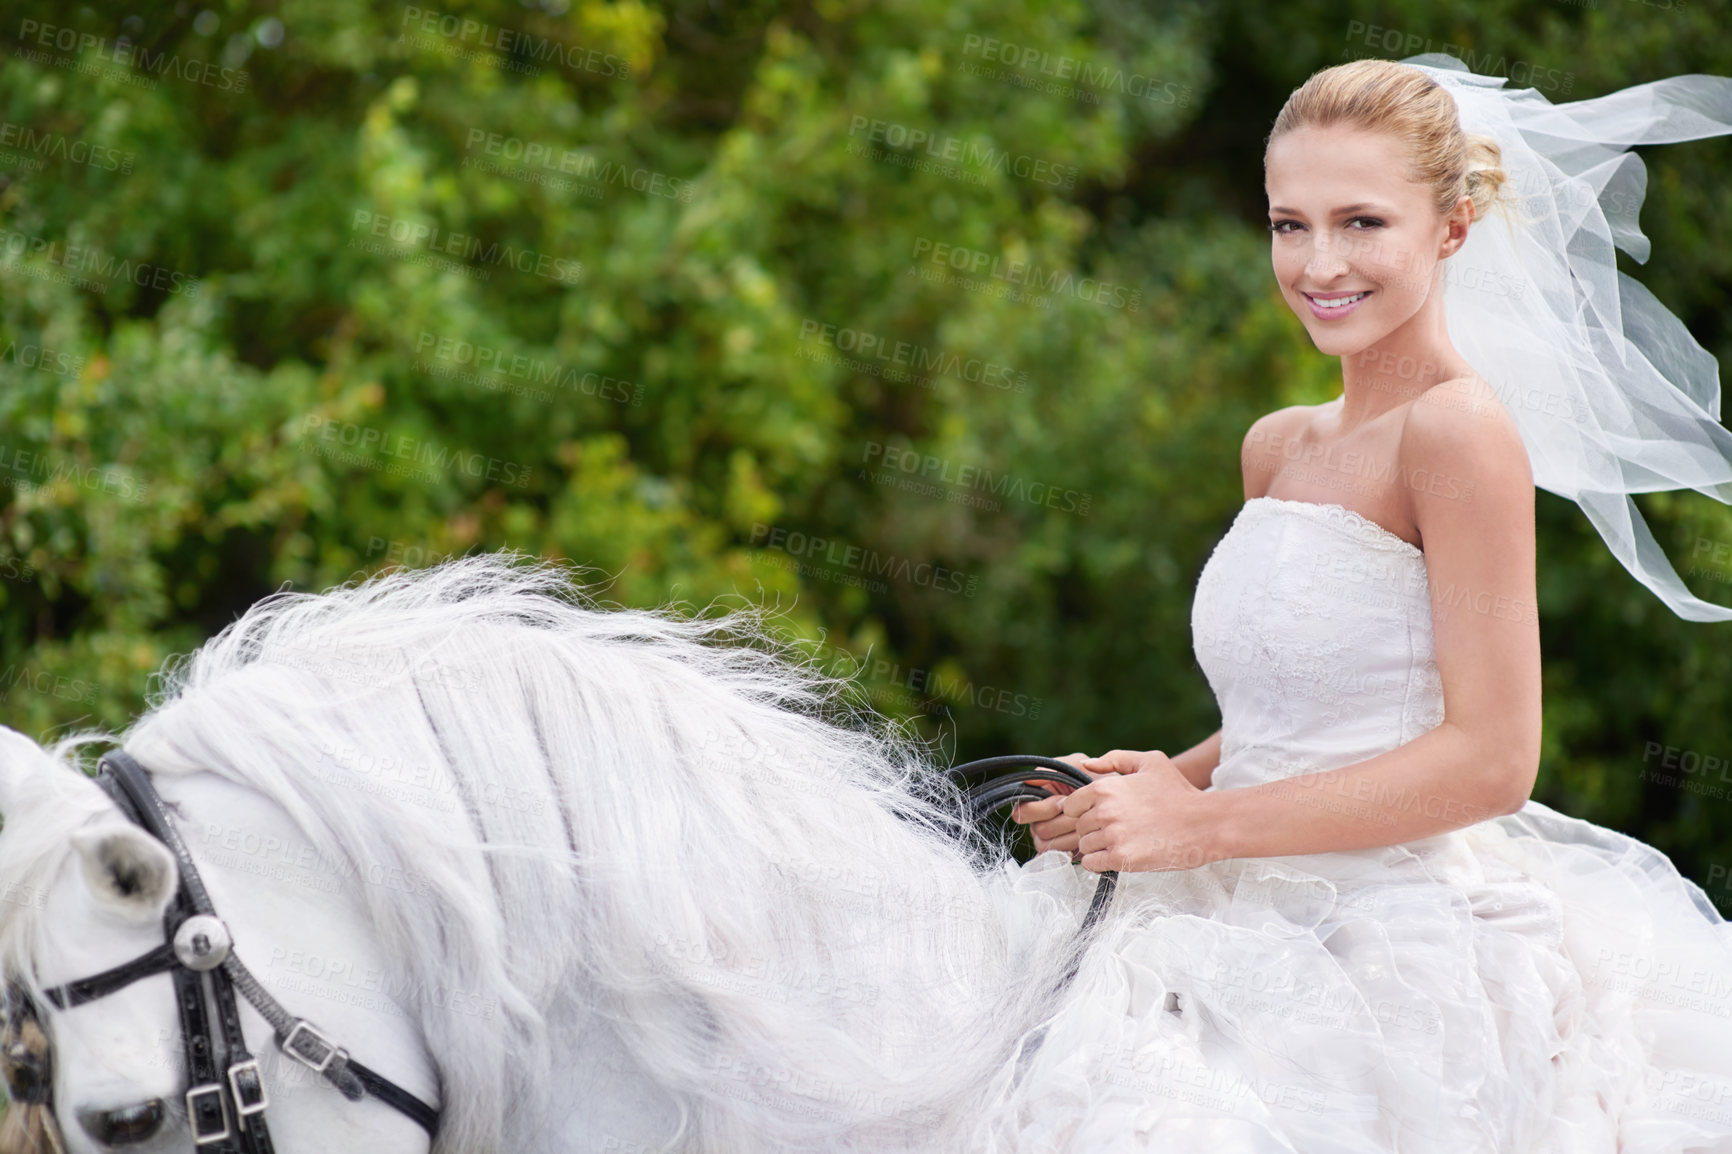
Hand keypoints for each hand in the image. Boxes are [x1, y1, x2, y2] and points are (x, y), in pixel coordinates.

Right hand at [1010, 752, 1117, 859]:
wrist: (1122, 805)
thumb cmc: (1099, 782)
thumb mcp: (1078, 766)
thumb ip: (1053, 768)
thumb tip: (1028, 779)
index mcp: (1039, 799)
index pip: (1022, 811)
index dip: (1043, 808)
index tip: (1063, 801)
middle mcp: (1039, 820)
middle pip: (1038, 829)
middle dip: (1063, 821)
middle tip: (1080, 814)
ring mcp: (1049, 838)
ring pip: (1048, 844)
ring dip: (1071, 832)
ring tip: (1088, 823)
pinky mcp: (1060, 854)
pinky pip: (1057, 855)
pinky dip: (1074, 846)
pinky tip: (1087, 836)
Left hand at [1023, 749, 1220, 872]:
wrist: (1205, 824)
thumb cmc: (1179, 792)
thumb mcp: (1151, 762)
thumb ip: (1115, 759)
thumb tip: (1087, 765)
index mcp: (1105, 788)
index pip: (1070, 805)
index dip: (1082, 810)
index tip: (1099, 814)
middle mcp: (1104, 812)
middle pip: (1078, 826)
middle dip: (1091, 829)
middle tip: (1115, 830)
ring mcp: (1112, 836)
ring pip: (1083, 846)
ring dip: (1096, 846)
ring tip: (1120, 842)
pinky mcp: (1122, 859)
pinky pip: (1091, 864)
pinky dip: (1099, 862)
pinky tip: (1117, 855)